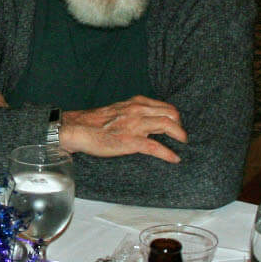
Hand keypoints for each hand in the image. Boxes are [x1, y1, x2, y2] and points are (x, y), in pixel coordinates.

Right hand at [59, 96, 185, 161]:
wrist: (78, 128)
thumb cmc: (95, 122)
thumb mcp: (118, 109)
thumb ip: (133, 112)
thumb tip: (145, 119)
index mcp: (135, 103)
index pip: (165, 106)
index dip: (175, 116)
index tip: (177, 124)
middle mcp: (138, 111)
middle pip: (171, 114)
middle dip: (180, 125)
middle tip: (181, 136)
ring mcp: (135, 126)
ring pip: (167, 125)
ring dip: (180, 135)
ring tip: (182, 143)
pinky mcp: (131, 141)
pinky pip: (156, 147)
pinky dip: (168, 153)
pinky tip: (175, 158)